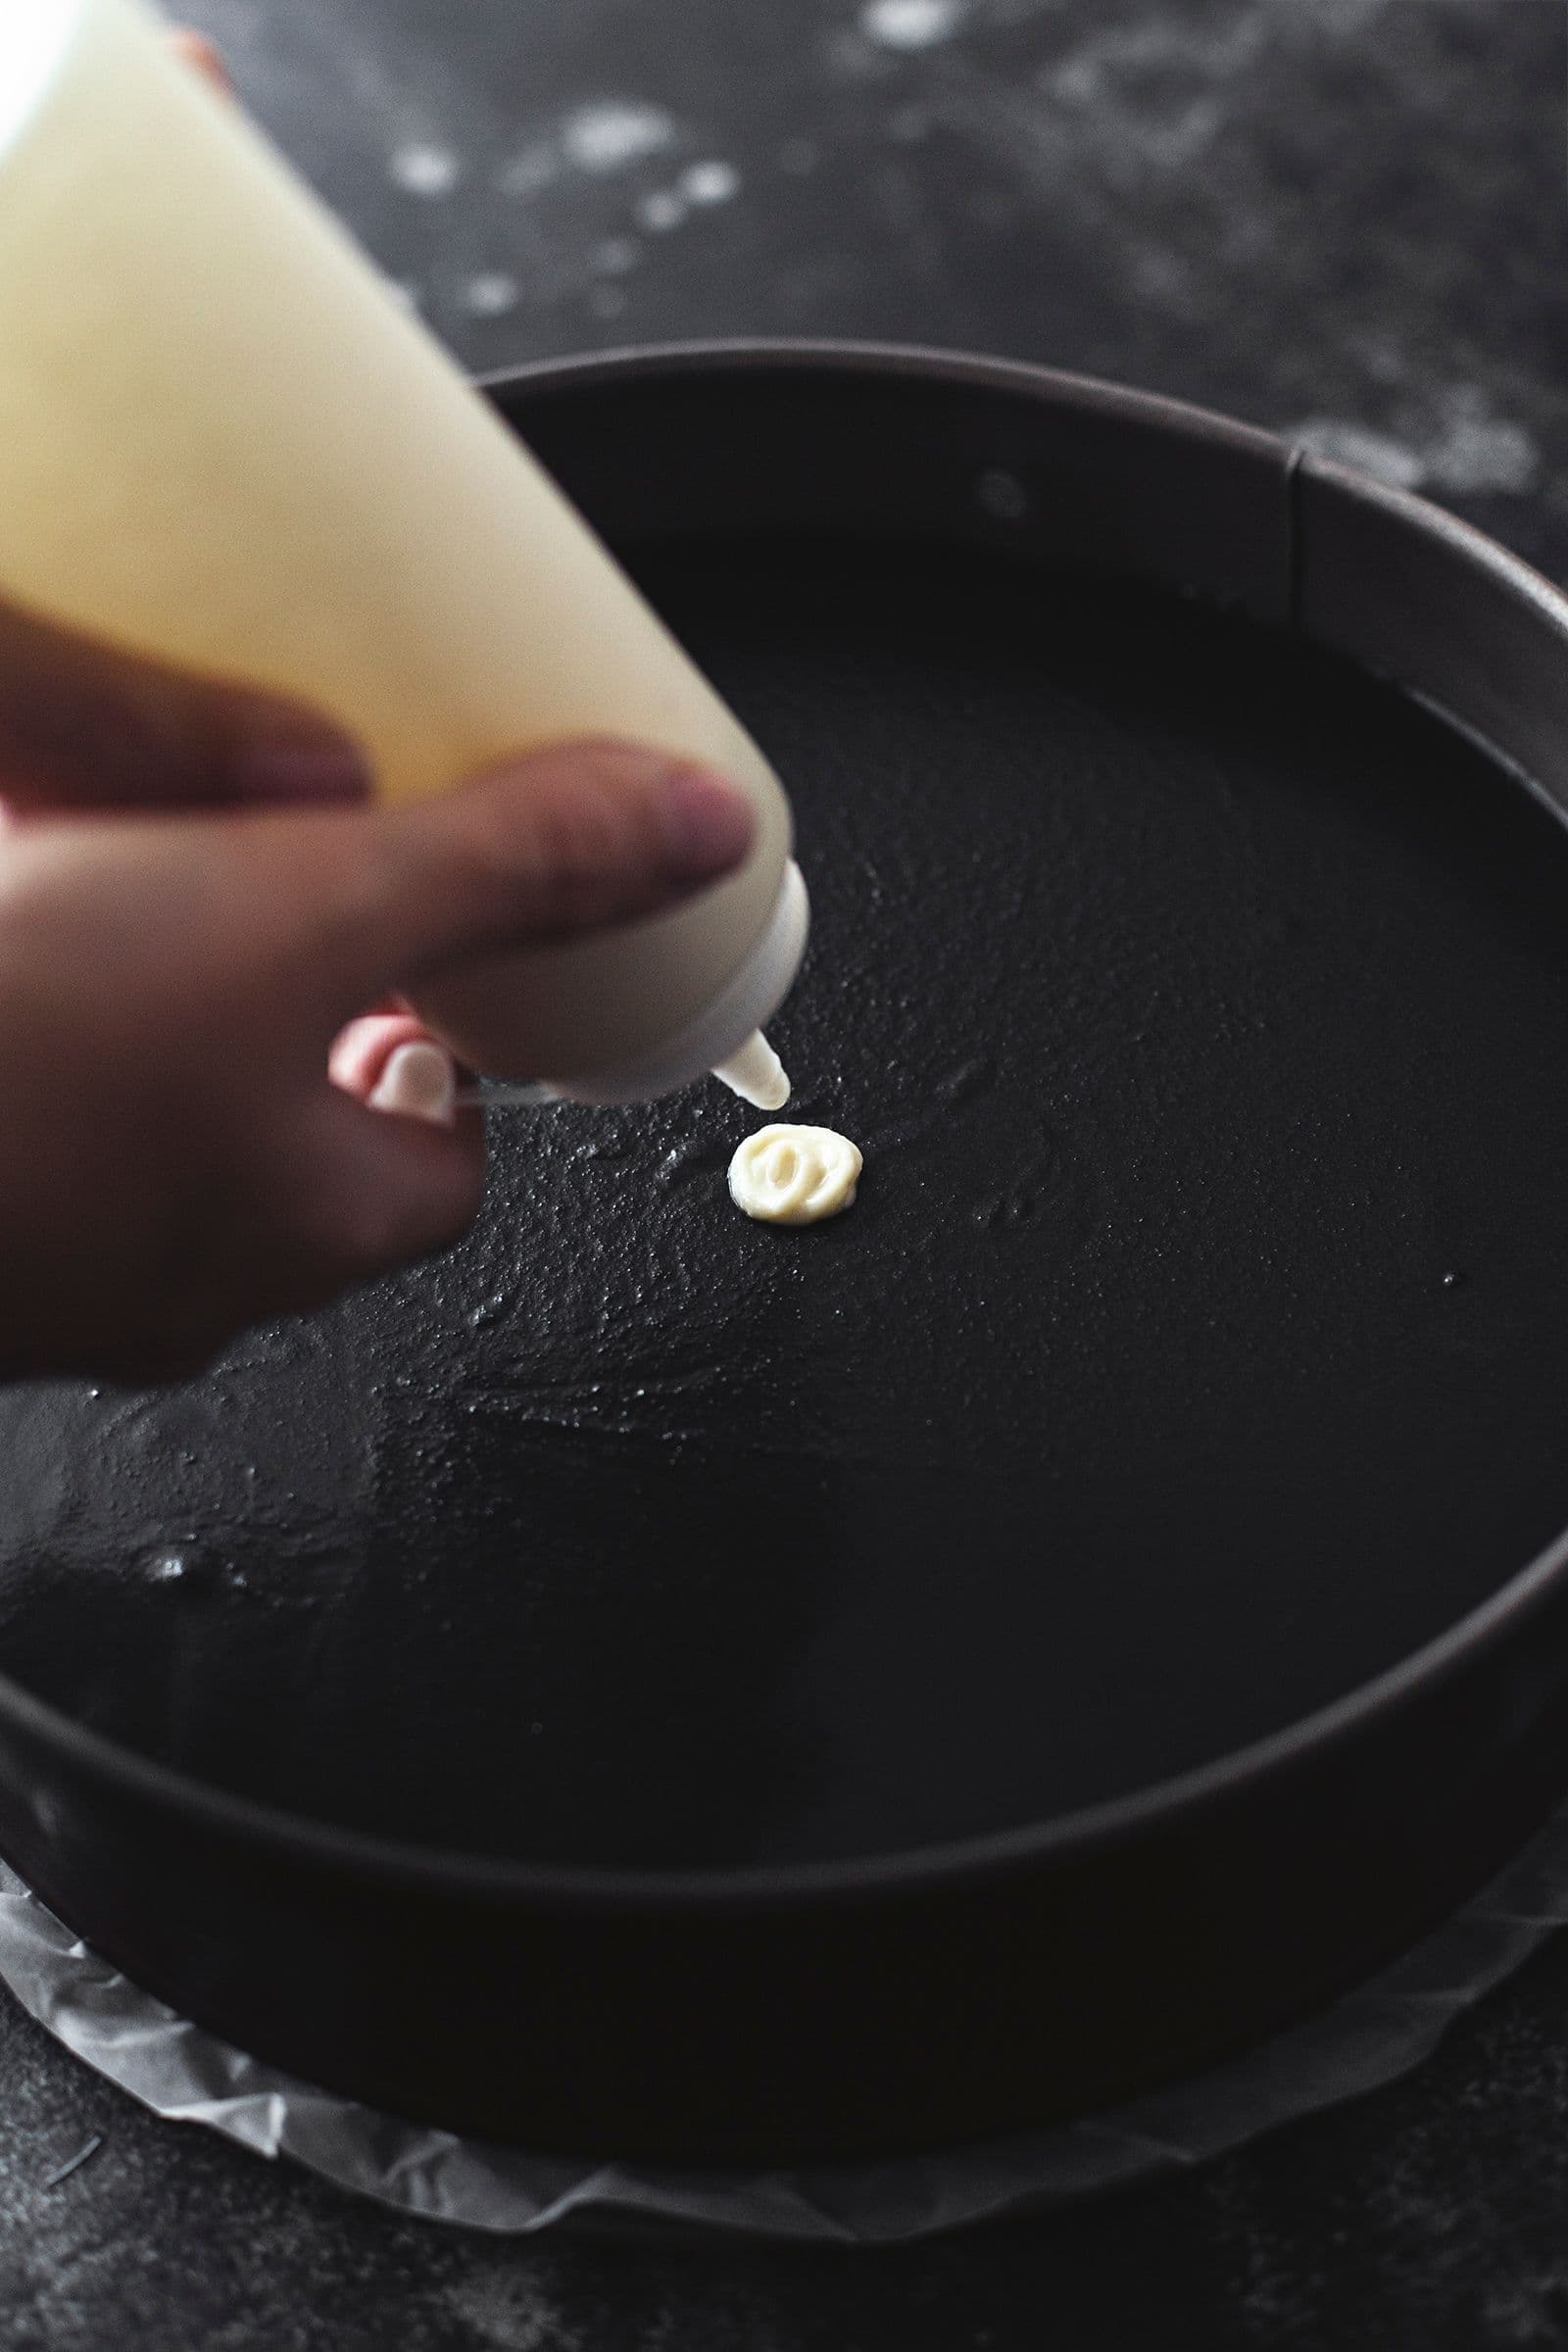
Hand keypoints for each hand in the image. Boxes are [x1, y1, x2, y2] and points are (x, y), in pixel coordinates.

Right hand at [0, 600, 751, 1382]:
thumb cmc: (3, 1064)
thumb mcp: (299, 914)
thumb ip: (502, 869)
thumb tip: (689, 832)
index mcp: (304, 1219)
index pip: (444, 1157)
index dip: (451, 1051)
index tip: (429, 961)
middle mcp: (175, 1277)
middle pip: (289, 1149)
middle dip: (286, 1027)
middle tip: (262, 905)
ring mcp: (37, 1272)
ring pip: (136, 1146)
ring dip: (142, 1034)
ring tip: (110, 913)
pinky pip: (19, 1131)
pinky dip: (29, 1051)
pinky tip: (7, 960)